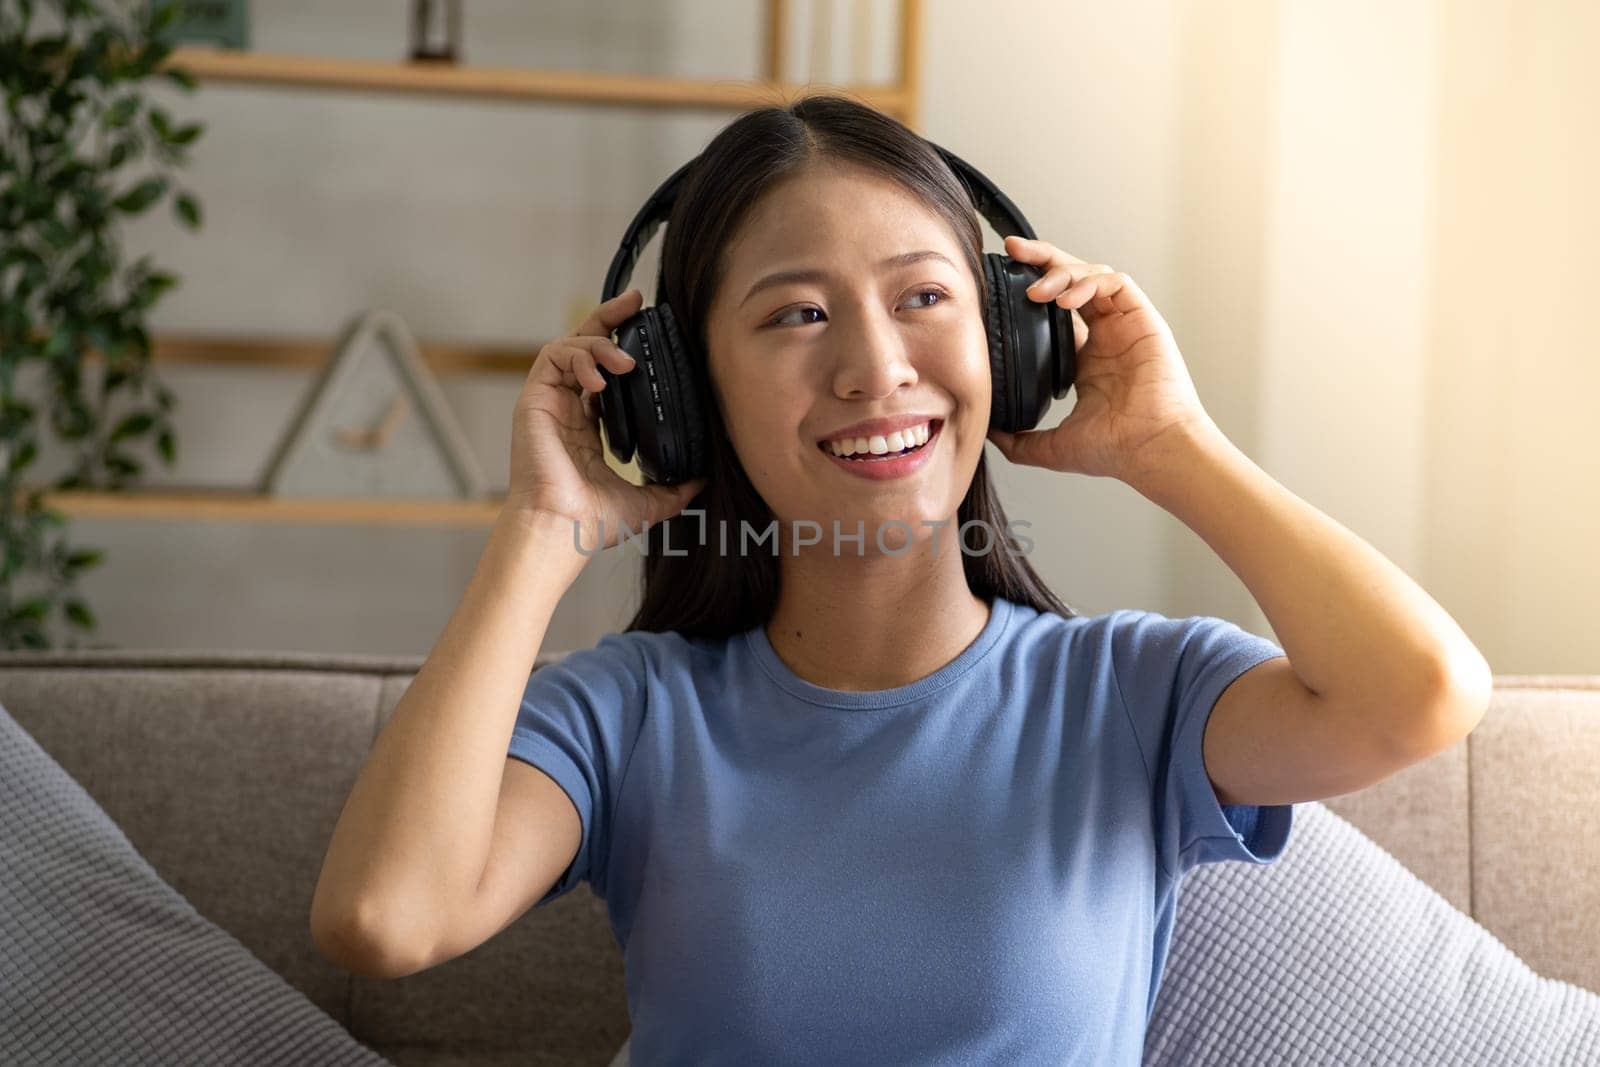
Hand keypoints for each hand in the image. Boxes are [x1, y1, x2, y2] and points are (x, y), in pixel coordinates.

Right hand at [507, 288, 706, 546]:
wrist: (562, 530)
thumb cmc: (592, 522)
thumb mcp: (649, 501)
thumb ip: (676, 488)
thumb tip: (706, 479)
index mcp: (589, 427)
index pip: (605, 373)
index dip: (623, 348)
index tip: (649, 328)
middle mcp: (568, 408)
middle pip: (584, 346)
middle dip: (609, 319)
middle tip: (636, 302)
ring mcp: (550, 402)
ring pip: (569, 346)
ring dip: (600, 343)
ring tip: (625, 361)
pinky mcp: (534, 400)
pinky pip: (553, 358)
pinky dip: (579, 358)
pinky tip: (602, 379)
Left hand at [985, 235, 1222, 484]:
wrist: (1151, 450)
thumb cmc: (1116, 450)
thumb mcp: (1051, 446)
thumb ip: (1018, 439)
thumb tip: (987, 433)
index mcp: (1087, 358)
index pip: (1056, 310)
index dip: (1031, 290)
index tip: (1000, 283)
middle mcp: (1107, 335)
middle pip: (1073, 280)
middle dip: (1042, 259)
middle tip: (1013, 249)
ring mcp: (1126, 325)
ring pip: (1093, 275)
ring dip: (1062, 273)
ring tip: (1037, 290)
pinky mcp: (1144, 319)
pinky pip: (1116, 283)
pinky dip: (1090, 282)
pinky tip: (1067, 299)